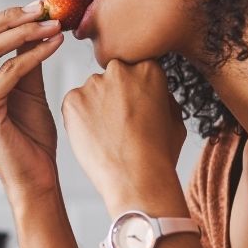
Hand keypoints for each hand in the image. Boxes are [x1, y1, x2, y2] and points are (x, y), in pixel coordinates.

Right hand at [0, 1, 68, 201]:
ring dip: (24, 32)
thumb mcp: (26, 89)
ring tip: (53, 25)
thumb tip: (33, 22)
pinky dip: (34, 54)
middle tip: (42, 9)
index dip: (2, 17)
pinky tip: (54, 45)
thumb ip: (22, 58)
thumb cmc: (31, 138)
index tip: (35, 7)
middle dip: (9, 18)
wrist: (36, 178)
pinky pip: (9, 71)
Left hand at [62, 59, 189, 216]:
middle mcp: (119, 70)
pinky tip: (94, 138)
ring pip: (91, 92)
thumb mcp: (175, 119)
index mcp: (148, 69)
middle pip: (112, 78)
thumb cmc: (159, 154)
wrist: (137, 178)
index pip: (136, 70)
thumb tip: (152, 91)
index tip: (136, 110)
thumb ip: (162, 96)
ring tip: (108, 136)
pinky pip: (74, 105)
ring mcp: (93, 84)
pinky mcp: (72, 100)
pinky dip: (80, 120)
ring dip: (96, 107)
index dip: (135, 92)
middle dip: (114, 96)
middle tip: (120, 124)